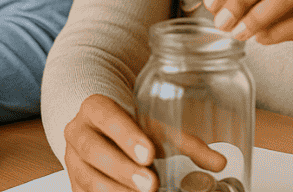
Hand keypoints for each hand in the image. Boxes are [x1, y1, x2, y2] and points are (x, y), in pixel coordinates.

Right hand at [63, 94, 226, 191]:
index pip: (106, 116)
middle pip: (94, 150)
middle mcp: (78, 132)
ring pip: (88, 178)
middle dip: (123, 169)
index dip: (125, 135)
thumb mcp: (154, 125)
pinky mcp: (75, 184)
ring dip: (116, 190)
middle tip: (151, 184)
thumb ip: (184, 141)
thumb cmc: (130, 126)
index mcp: (95, 108)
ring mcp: (73, 160)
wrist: (100, 131)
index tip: (149, 153)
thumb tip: (219, 162)